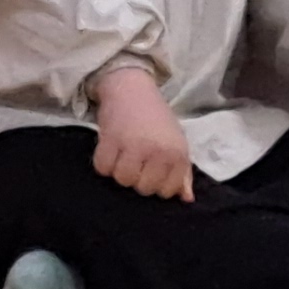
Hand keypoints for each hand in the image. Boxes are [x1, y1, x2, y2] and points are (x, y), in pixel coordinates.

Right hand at [90, 63, 194, 201]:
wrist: (131, 89)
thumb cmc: (156, 118)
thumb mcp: (176, 143)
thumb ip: (182, 172)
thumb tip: (186, 199)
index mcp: (178, 154)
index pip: (167, 191)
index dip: (157, 183)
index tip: (152, 170)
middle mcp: (158, 152)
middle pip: (143, 188)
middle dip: (137, 178)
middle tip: (135, 161)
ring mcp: (134, 146)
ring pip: (122, 180)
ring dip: (119, 171)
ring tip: (122, 156)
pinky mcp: (110, 139)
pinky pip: (103, 168)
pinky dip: (103, 162)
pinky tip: (110, 151)